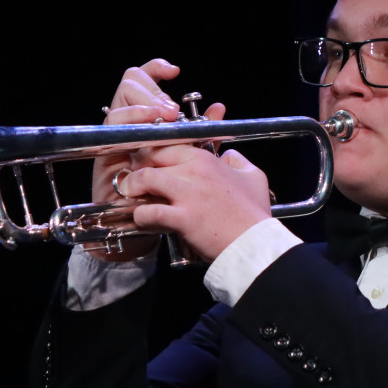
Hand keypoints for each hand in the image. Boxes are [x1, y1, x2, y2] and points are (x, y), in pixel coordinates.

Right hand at [89, 59, 195, 261]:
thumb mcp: (191, 163)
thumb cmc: (168, 197)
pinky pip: (112, 128)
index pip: (146, 81)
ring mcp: (115, 137)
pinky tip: (148, 129)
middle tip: (172, 109)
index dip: (155, 70)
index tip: (175, 71)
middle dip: (152, 90)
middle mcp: (130, 124)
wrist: (147, 228)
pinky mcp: (105, 153)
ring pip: (119, 102)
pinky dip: (130, 122)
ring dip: (143, 105)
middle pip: (130, 84)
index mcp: (149, 120)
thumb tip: (218, 108)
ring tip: (164, 116)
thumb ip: (203, 135)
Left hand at [115, 144, 272, 262]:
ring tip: (133, 198)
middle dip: (138, 168)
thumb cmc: (254, 213)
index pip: (168, 145)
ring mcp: (187, 194)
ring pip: (144, 179)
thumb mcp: (254, 177)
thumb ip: (237, 161)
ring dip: (133, 189)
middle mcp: (194, 171)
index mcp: (206, 160)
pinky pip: (148, 212)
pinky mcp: (182, 218)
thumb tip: (228, 156)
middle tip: (136, 182)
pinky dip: (140, 216)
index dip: (154, 153)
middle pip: (152, 158)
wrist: (254, 243)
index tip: (149, 163)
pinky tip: (143, 221)